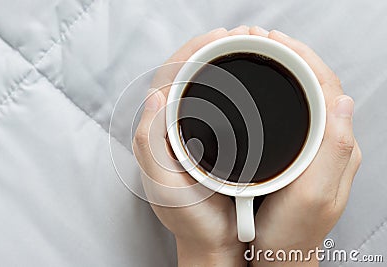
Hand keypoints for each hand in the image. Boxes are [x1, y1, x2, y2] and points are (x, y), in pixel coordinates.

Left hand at [133, 26, 252, 266]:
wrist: (213, 240)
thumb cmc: (189, 218)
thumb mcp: (165, 188)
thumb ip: (151, 147)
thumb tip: (154, 98)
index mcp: (157, 132)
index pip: (167, 79)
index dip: (189, 53)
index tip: (217, 39)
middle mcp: (172, 128)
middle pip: (184, 77)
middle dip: (206, 51)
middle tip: (236, 39)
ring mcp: (193, 133)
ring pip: (201, 88)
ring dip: (219, 65)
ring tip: (243, 51)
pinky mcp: (211, 140)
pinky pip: (216, 104)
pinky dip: (229, 86)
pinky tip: (245, 82)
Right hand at [246, 28, 361, 265]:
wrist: (279, 254)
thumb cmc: (292, 231)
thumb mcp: (313, 195)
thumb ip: (333, 150)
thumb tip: (342, 101)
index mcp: (337, 149)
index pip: (329, 89)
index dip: (306, 60)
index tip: (278, 42)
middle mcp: (331, 146)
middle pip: (319, 88)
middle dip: (295, 59)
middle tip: (267, 42)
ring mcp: (315, 150)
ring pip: (307, 99)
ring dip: (289, 73)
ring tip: (265, 56)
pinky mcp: (300, 156)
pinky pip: (297, 114)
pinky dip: (282, 93)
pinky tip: (266, 90)